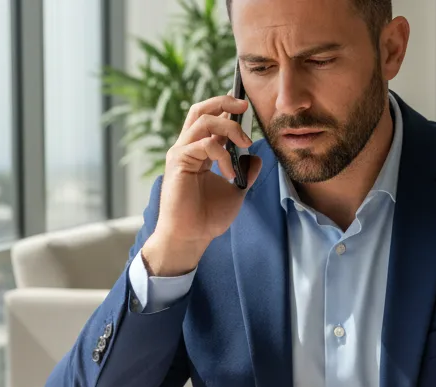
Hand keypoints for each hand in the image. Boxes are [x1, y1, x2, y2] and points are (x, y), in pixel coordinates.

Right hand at [143, 95, 263, 276]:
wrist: (192, 237)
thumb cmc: (208, 217)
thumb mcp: (236, 191)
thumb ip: (245, 172)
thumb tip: (257, 158)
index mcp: (199, 151)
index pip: (210, 119)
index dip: (227, 109)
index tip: (247, 109)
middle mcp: (188, 148)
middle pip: (200, 110)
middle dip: (223, 101)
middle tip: (244, 105)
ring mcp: (181, 153)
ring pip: (203, 121)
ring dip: (229, 127)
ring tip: (245, 143)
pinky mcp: (178, 162)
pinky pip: (204, 145)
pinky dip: (223, 155)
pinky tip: (231, 174)